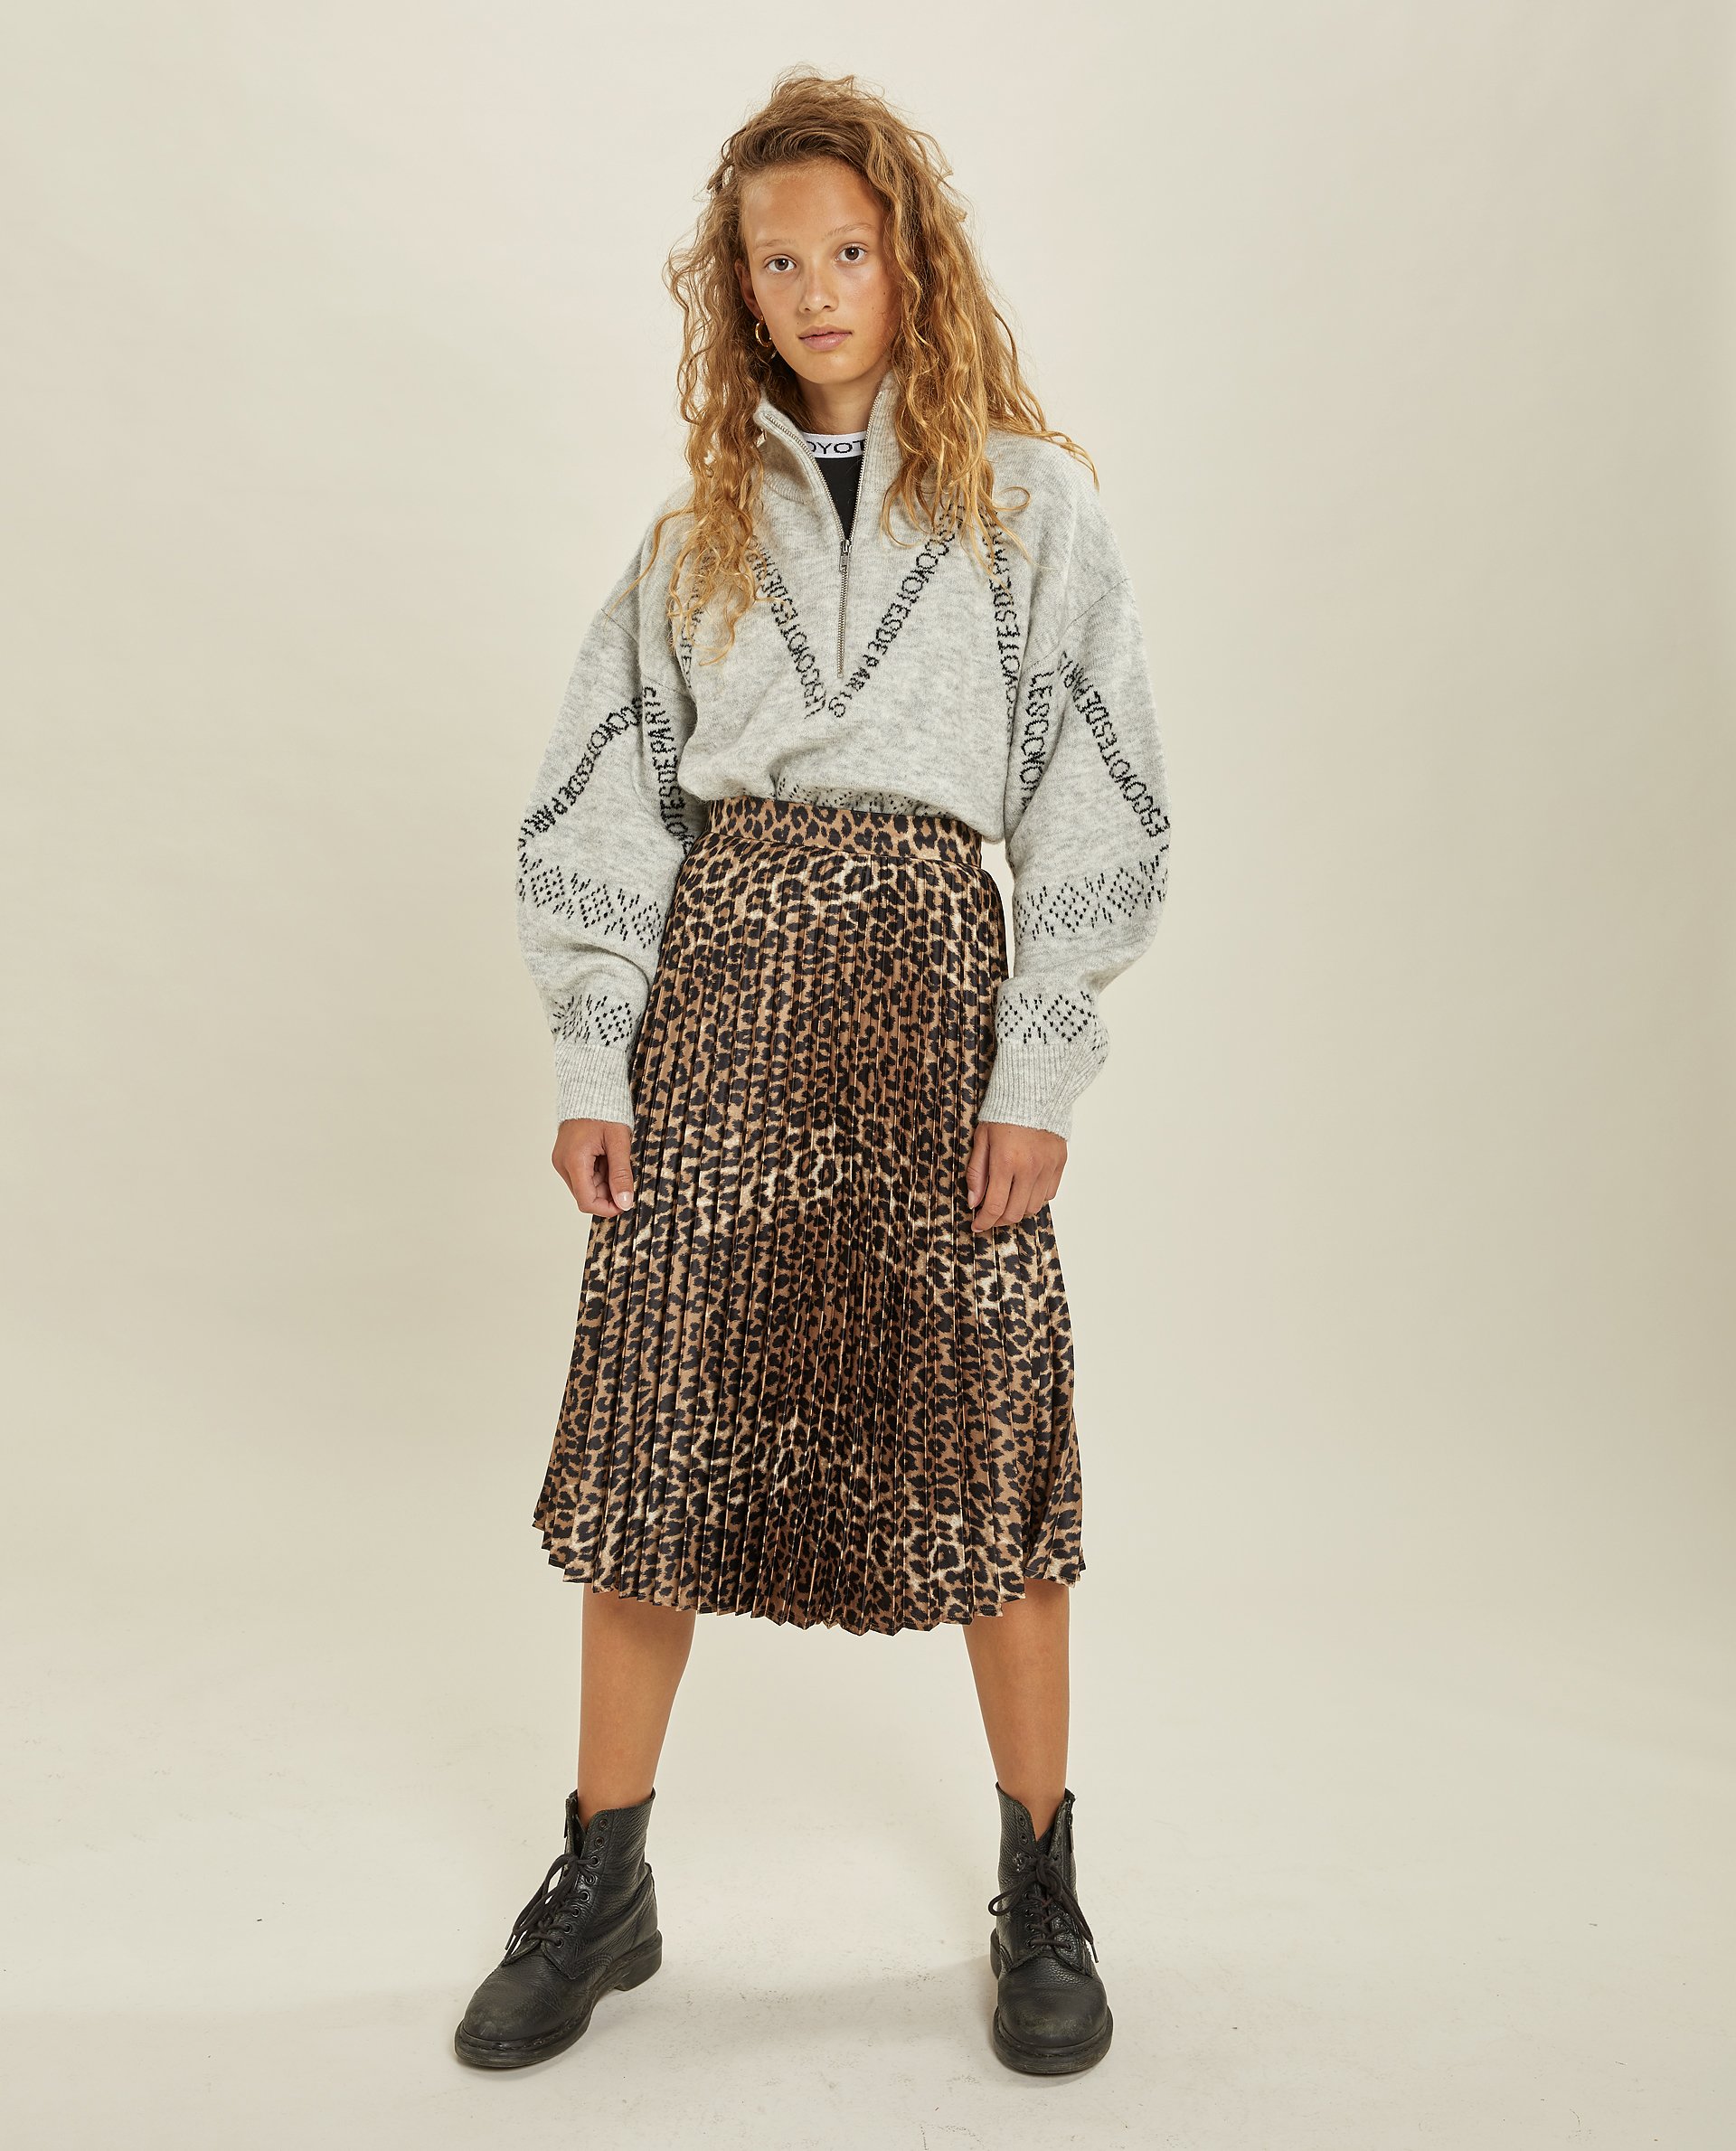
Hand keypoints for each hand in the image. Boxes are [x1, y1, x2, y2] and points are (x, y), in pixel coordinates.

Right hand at [553, 1117, 635, 1217]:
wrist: (589, 1089)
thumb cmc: (604, 1110)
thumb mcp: (618, 1142)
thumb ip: (621, 1174)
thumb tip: (625, 1202)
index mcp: (574, 1160)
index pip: (587, 1201)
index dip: (608, 1208)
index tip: (625, 1203)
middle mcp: (562, 1163)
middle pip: (586, 1195)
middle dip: (608, 1193)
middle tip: (624, 1174)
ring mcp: (562, 1161)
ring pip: (585, 1187)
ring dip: (603, 1182)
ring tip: (614, 1159)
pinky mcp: (565, 1158)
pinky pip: (582, 1176)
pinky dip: (597, 1174)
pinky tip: (606, 1158)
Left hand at [966, 1118, 1065, 1232]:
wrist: (1033, 1092)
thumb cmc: (1003, 1113)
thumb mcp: (981, 1140)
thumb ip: (976, 1173)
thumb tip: (974, 1201)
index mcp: (1005, 1161)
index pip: (995, 1206)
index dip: (984, 1222)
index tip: (977, 1226)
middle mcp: (1029, 1168)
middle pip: (1015, 1212)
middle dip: (999, 1220)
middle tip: (989, 1216)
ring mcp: (1047, 1167)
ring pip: (1033, 1207)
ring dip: (1017, 1210)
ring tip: (1006, 1202)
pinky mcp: (1060, 1163)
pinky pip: (1049, 1194)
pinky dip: (1035, 1198)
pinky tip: (1024, 1190)